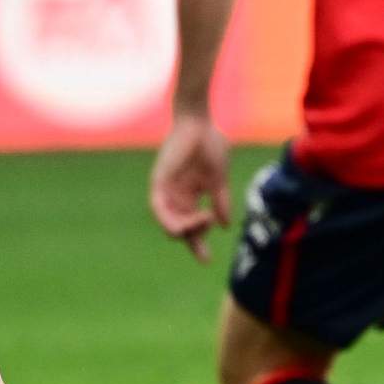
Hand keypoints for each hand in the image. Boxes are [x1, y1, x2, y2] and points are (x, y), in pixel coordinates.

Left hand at [150, 114, 231, 262]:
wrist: (200, 122)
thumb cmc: (210, 144)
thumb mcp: (219, 179)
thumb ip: (221, 201)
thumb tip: (224, 225)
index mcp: (190, 196)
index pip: (192, 226)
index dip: (198, 245)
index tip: (207, 261)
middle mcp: (176, 197)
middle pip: (180, 230)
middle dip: (193, 241)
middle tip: (205, 246)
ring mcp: (166, 191)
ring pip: (169, 224)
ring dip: (186, 230)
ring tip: (203, 222)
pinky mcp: (158, 183)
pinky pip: (159, 209)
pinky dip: (171, 220)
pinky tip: (187, 223)